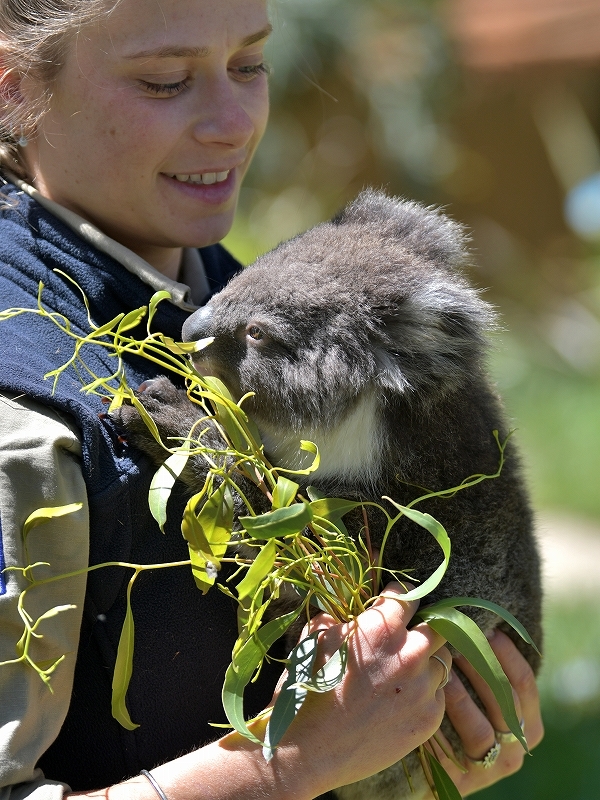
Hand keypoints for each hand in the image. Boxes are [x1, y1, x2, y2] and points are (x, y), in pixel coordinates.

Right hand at [267, 582, 451, 796]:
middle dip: (423, 628)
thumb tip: (348, 611)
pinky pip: (438, 696)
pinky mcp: (429, 719)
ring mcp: (423, 689)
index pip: (408, 595)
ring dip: (426, 662)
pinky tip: (399, 701)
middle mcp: (410, 655)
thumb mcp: (316, 637)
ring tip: (402, 673)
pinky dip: (424, 694)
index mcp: (383, 628)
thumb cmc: (306, 688)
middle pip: (439, 627)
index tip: (391, 604)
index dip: (396, 597)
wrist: (307, 749)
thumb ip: (339, 616)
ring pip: (442, 662)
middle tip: (405, 638)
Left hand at [429, 629, 543, 796]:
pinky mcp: (459, 780)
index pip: (524, 685)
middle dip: (480, 667)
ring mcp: (488, 768)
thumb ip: (485, 671)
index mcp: (527, 727)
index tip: (487, 629)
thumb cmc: (458, 718)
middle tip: (457, 640)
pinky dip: (438, 721)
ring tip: (440, 667)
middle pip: (503, 704)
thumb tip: (477, 621)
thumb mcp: (481, 697)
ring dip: (459, 694)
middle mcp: (514, 751)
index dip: (506, 654)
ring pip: (481, 731)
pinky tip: (423, 697)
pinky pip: (451, 751)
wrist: (430, 769)